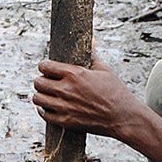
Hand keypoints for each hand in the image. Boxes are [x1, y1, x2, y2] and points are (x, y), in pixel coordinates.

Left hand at [32, 58, 147, 140]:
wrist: (123, 117)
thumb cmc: (116, 92)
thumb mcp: (105, 70)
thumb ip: (93, 55)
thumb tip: (91, 40)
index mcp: (75, 74)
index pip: (45, 66)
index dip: (44, 66)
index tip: (47, 68)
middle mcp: (67, 89)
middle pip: (38, 82)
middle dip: (41, 80)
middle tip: (47, 81)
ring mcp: (65, 106)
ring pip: (37, 98)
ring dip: (41, 95)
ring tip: (47, 94)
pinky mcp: (65, 121)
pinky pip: (44, 114)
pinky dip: (44, 110)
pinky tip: (50, 106)